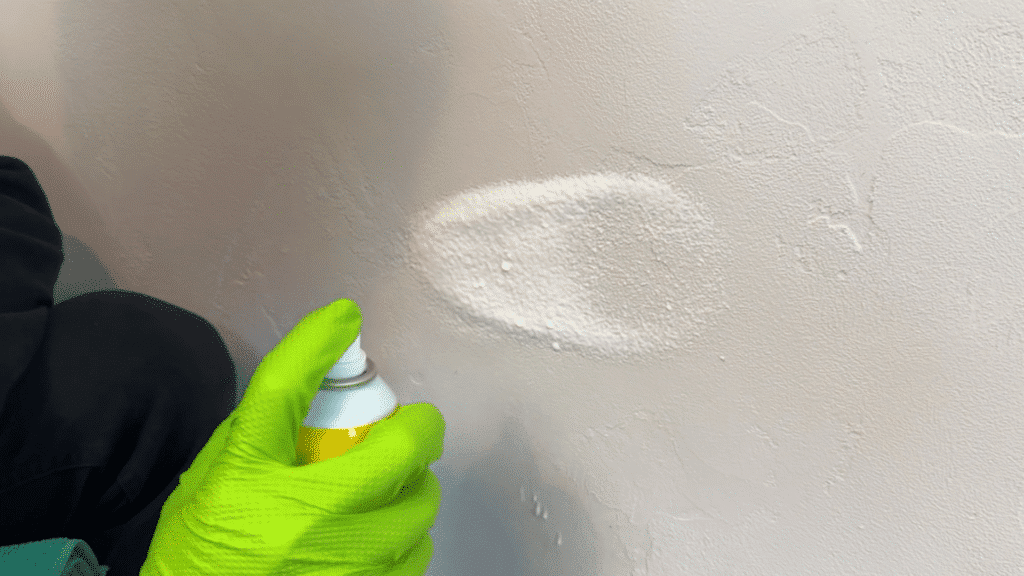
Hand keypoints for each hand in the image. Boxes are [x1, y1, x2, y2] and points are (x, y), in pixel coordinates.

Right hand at [140, 299, 445, 574]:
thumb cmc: (202, 553)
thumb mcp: (207, 484)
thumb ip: (257, 437)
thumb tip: (313, 391)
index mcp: (247, 479)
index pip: (280, 391)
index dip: (314, 344)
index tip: (345, 317)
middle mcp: (303, 519)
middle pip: (395, 452)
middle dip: (417, 431)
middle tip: (413, 428)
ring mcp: (343, 566)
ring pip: (418, 508)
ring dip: (413, 489)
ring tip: (395, 489)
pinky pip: (415, 555)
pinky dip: (408, 539)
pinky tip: (385, 538)